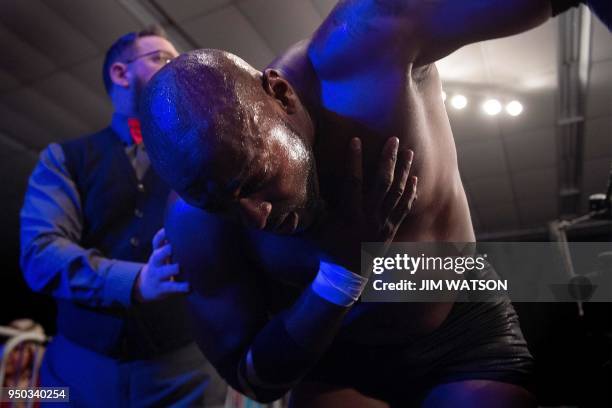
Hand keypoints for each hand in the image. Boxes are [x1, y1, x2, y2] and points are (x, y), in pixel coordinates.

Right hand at [133, 228, 188, 301]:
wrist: (145, 286)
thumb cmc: (160, 265)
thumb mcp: (162, 254)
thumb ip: (169, 244)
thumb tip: (186, 229)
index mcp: (157, 253)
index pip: (157, 241)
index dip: (162, 235)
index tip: (169, 229)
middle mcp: (156, 263)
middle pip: (157, 255)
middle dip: (166, 251)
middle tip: (175, 247)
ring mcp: (158, 276)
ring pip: (165, 271)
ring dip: (174, 268)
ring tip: (184, 267)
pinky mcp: (162, 288)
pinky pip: (171, 287)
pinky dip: (181, 287)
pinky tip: (189, 286)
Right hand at [315, 137, 417, 273]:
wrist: (350, 274)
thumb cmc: (331, 249)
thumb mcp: (319, 229)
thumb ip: (315, 209)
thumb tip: (303, 188)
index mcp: (350, 215)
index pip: (353, 182)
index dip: (354, 160)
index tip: (356, 140)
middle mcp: (370, 217)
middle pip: (382, 184)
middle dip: (388, 160)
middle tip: (394, 139)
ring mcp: (384, 223)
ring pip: (397, 193)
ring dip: (404, 171)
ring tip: (409, 152)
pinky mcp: (393, 229)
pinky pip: (404, 208)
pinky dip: (411, 193)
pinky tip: (415, 178)